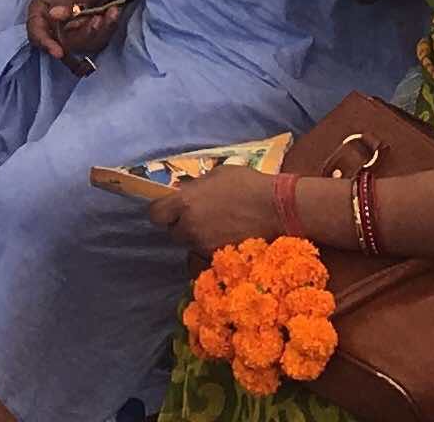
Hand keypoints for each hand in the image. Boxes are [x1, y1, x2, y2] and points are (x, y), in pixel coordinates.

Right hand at [23, 0, 142, 60]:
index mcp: (42, 9)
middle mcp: (53, 23)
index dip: (45, 43)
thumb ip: (64, 4)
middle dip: (83, 33)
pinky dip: (107, 28)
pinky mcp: (87, 35)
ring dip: (98, 30)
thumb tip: (54, 15)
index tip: (59, 52)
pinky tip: (113, 13)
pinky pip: (95, 42)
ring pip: (81, 45)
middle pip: (62, 43)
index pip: (36, 32)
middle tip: (97, 20)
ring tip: (109, 12)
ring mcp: (71, 31)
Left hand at [148, 165, 280, 252]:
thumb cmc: (247, 184)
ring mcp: (205, 245)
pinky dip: (214, 246)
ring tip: (217, 226)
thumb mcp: (216, 175)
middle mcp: (190, 227)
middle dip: (182, 225)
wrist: (277, 209)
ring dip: (198, 236)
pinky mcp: (220, 257)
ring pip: (191, 243)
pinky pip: (208, 252)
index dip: (162, 211)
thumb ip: (196, 187)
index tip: (170, 208)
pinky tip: (228, 236)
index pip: (156, 214)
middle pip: (173, 232)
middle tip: (198, 216)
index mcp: (185, 203)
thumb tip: (188, 191)